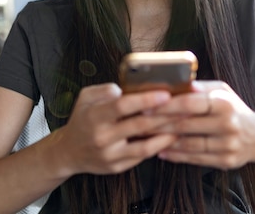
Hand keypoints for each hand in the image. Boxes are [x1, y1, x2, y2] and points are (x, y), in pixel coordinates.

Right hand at [53, 83, 179, 175]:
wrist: (69, 152)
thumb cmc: (82, 119)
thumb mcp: (85, 97)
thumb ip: (104, 90)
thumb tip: (123, 89)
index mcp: (94, 117)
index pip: (123, 107)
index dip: (145, 100)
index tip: (165, 93)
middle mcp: (102, 138)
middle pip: (139, 125)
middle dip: (165, 115)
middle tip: (186, 106)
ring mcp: (110, 155)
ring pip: (145, 146)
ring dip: (167, 134)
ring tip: (184, 122)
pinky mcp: (117, 167)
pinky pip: (142, 157)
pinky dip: (159, 146)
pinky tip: (171, 136)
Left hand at [151, 80, 254, 169]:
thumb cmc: (234, 109)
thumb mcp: (222, 92)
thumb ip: (199, 88)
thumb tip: (175, 83)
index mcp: (223, 103)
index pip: (190, 104)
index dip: (166, 106)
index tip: (146, 106)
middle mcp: (227, 124)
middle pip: (186, 125)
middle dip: (159, 125)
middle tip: (138, 123)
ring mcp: (227, 144)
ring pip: (188, 144)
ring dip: (163, 142)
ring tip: (145, 138)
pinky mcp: (225, 161)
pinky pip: (195, 159)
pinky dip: (176, 155)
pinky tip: (161, 151)